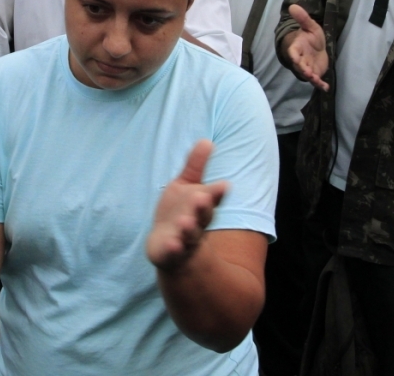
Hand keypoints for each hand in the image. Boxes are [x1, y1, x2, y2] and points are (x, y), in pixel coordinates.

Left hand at [147, 141, 227, 271]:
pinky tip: (172, 244)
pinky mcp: (171, 253)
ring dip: (189, 228)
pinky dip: (174, 248)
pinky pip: (174, 252)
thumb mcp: (185, 186)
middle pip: (204, 216)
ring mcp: (184, 239)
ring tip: (185, 221)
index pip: (213, 199)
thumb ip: (195, 166)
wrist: (169, 247)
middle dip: (203, 208)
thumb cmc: (180, 212)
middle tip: (202, 197)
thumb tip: (207, 140)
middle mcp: (197, 223)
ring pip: (190, 235)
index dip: (217, 193)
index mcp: (203, 206)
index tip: (224, 184)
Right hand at [284, 4, 328, 90]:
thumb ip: (303, 18)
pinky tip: (325, 88)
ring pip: (307, 74)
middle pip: (300, 65)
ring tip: (316, 79)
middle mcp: (301, 59)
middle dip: (303, 69)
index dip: (294, 56)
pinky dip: (320, 84)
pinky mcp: (316, 73)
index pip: (293, 52)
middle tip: (308, 72)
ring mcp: (308, 67)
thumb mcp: (310, 26)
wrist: (316, 46)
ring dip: (311, 77)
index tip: (295, 58)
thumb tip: (293, 6)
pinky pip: (317, 80)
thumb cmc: (310, 36)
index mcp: (297, 48)